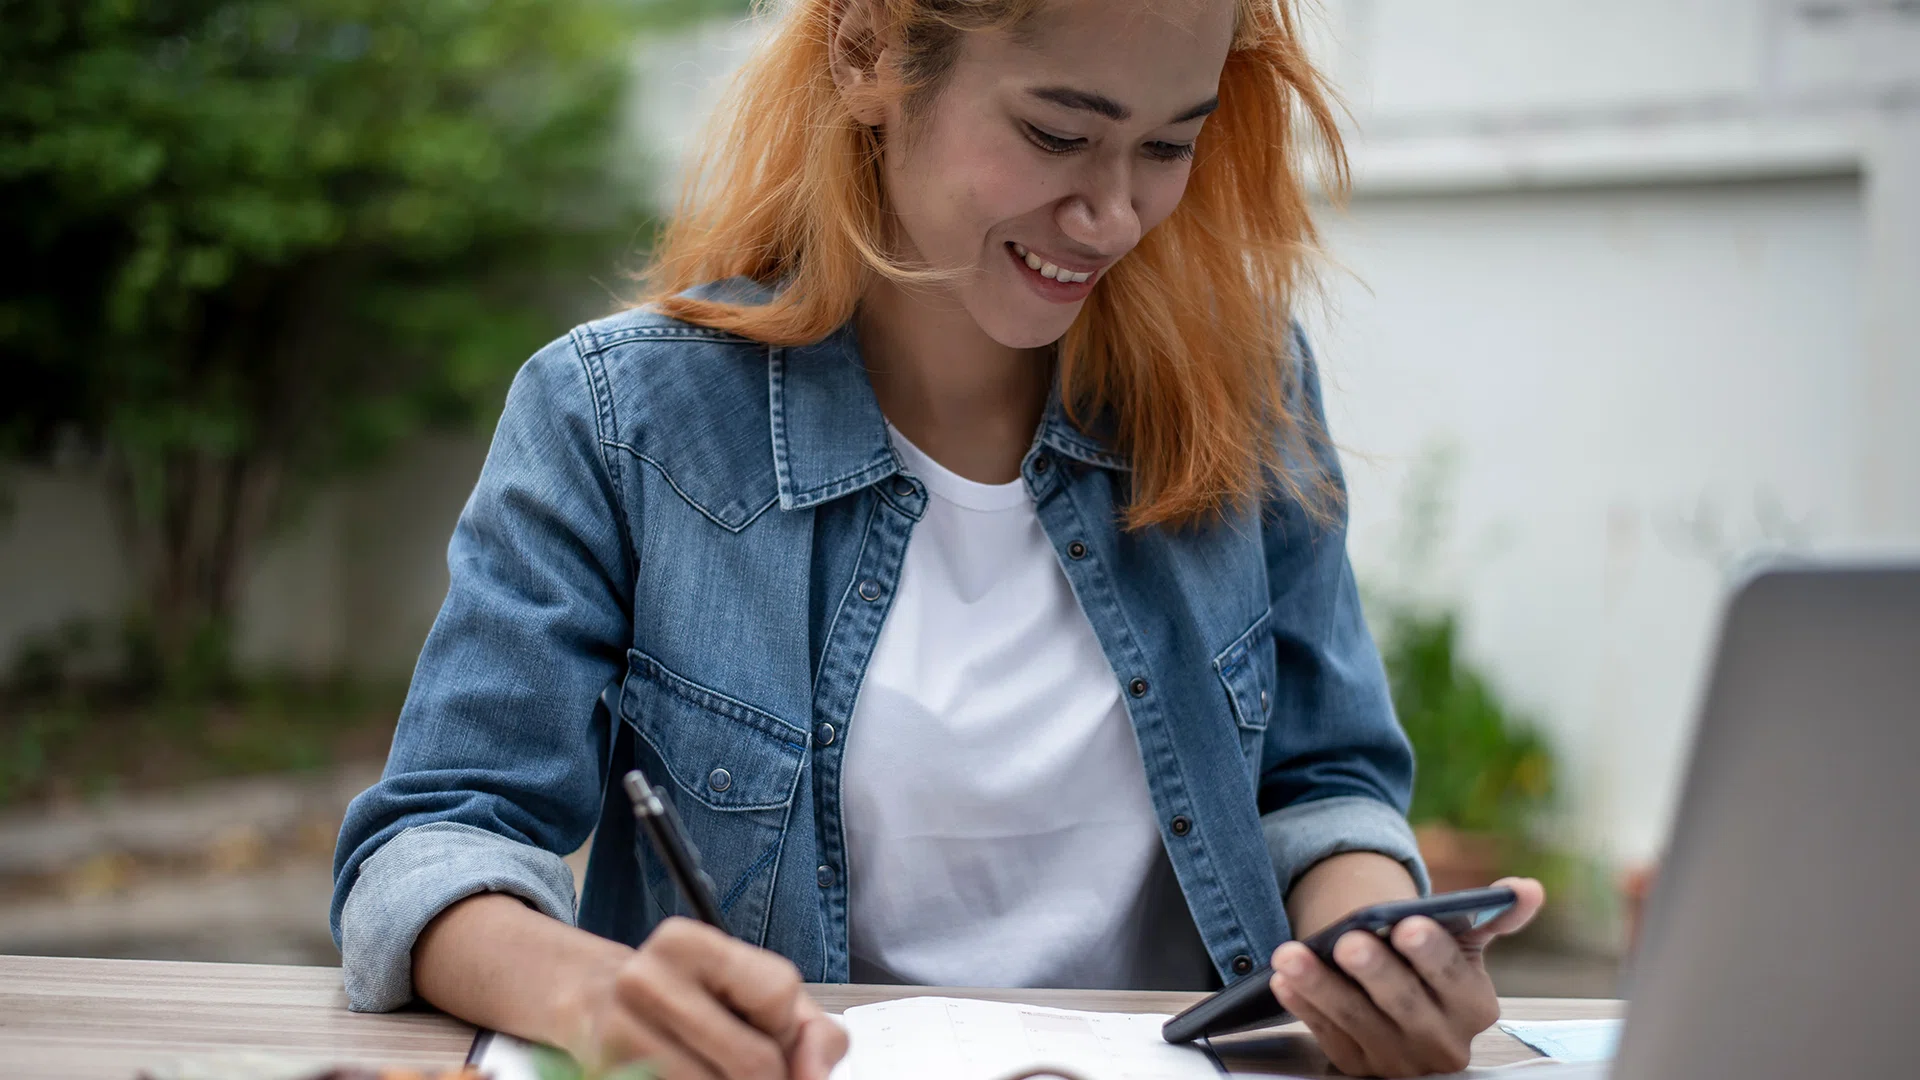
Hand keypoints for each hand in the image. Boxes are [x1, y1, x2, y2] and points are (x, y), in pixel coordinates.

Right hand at [552, 916, 848, 1079]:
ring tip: (714, 1067)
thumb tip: (816, 1076)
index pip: (777, 992)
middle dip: (769, 1076)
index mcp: (686, 941)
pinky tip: (692, 1074)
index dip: (784, 1025)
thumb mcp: (757, 993)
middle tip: (750, 1065)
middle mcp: (644, 979)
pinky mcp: (609, 1072)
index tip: (764, 1026)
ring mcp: (618, 1033)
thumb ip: (810, 1032)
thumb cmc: (692, 998)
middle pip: (754, 1061)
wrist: (595, 1003)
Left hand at [1268, 877, 1544, 1076]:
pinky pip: (1326, 1035)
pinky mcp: (1358, 1067)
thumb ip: (1495, 915)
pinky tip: (1283, 979)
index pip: (1453, 979)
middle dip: (1375, 971)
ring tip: (1292, 953)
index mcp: (1476, 1008)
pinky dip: (1303, 1006)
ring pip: (1357, 1021)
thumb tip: (1527, 888)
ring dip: (1321, 986)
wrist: (1406, 999)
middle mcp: (1442, 1043)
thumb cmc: (1433, 963)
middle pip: (1403, 1005)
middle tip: (1348, 940)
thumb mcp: (1465, 940)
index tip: (1407, 924)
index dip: (1431, 953)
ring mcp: (1398, 1061)